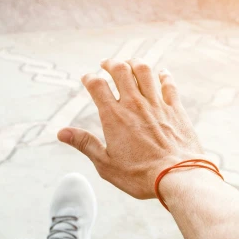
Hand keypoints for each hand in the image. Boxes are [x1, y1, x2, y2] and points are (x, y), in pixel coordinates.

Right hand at [57, 58, 203, 198]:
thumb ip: (85, 144)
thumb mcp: (105, 164)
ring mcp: (156, 104)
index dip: (89, 78)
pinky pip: (168, 85)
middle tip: (106, 64)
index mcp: (114, 117)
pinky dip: (164, 76)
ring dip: (135, 63)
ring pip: (145, 71)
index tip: (87, 78)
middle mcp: (134, 105)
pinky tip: (162, 73)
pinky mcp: (175, 109)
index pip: (97, 86)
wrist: (177, 176)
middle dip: (111, 63)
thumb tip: (62, 133)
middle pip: (120, 70)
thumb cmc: (140, 175)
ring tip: (130, 63)